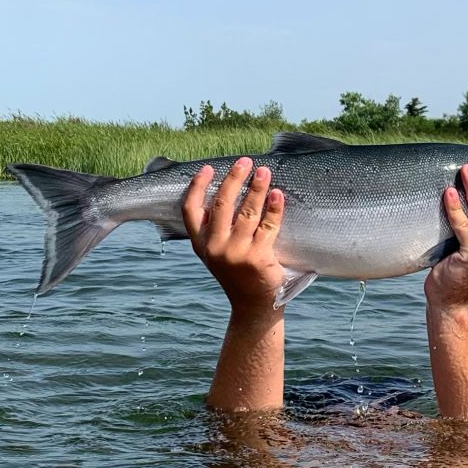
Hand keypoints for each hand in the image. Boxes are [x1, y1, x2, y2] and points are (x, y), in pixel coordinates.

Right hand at [182, 158, 285, 317]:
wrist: (253, 305)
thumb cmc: (237, 272)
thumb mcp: (217, 252)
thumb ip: (216, 228)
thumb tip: (229, 189)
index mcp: (201, 244)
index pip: (190, 210)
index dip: (197, 186)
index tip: (207, 168)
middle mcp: (215, 247)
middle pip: (222, 204)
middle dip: (234, 179)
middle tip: (245, 162)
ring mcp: (236, 253)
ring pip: (247, 212)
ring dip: (256, 188)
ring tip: (264, 172)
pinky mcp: (258, 258)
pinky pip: (268, 226)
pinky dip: (274, 208)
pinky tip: (277, 195)